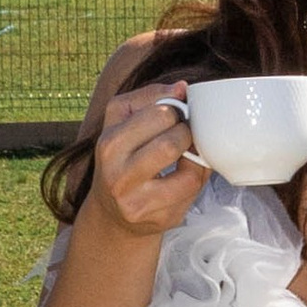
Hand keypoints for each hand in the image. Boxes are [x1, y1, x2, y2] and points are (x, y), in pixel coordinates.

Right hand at [87, 79, 207, 238]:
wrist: (111, 213)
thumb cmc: (120, 158)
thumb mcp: (120, 121)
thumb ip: (148, 97)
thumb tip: (182, 87)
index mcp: (110, 143)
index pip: (159, 114)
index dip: (176, 111)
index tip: (176, 116)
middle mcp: (119, 175)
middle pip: (172, 144)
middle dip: (187, 135)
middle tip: (184, 135)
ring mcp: (139, 201)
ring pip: (190, 173)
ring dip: (197, 160)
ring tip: (187, 154)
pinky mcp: (159, 219)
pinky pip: (193, 193)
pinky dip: (197, 179)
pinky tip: (186, 174)